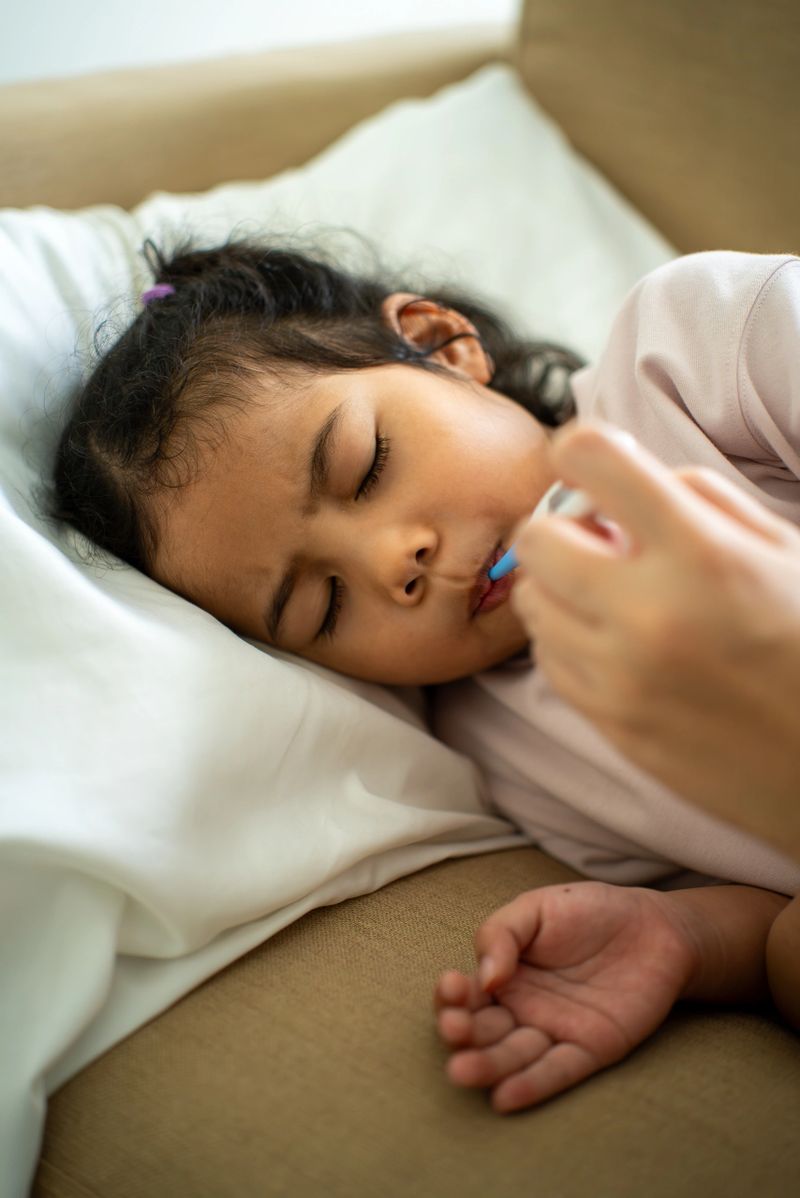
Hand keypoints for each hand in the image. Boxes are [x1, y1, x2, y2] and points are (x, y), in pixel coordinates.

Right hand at [434, 881, 695, 1111]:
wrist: (653, 926)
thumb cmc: (588, 911)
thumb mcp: (537, 908)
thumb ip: (502, 933)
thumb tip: (485, 978)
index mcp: (503, 975)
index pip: (466, 994)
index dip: (451, 995)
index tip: (451, 986)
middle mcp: (522, 1008)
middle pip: (483, 1029)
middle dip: (462, 1033)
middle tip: (454, 1029)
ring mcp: (555, 1031)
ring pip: (514, 1055)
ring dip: (487, 1067)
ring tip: (463, 1072)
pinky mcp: (591, 1050)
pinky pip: (558, 1071)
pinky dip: (532, 1085)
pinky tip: (505, 1098)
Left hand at [510, 422, 799, 859]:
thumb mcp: (785, 550)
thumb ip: (703, 500)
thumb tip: (624, 481)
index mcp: (704, 555)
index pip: (591, 458)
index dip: (582, 450)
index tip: (595, 467)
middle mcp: (651, 614)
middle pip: (536, 539)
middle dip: (562, 528)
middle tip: (602, 541)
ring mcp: (623, 678)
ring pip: (531, 602)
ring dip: (560, 586)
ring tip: (611, 597)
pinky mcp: (613, 727)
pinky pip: (548, 661)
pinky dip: (567, 639)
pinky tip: (612, 642)